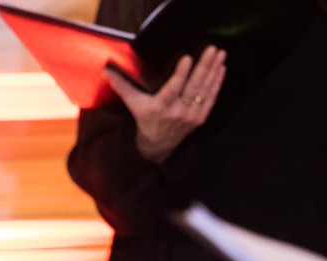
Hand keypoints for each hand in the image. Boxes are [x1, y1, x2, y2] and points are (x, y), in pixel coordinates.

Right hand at [106, 46, 225, 163]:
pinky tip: (221, 68)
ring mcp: (191, 116)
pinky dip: (217, 83)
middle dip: (204, 67)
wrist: (157, 146)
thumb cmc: (145, 120)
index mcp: (160, 107)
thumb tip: (106, 70)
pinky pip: (211, 99)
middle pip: (193, 87)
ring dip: (213, 71)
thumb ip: (122, 86)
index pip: (172, 89)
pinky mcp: (200, 118)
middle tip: (212, 49)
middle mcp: (177, 112)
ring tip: (220, 54)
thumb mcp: (133, 103)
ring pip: (205, 91)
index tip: (188, 58)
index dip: (181, 74)